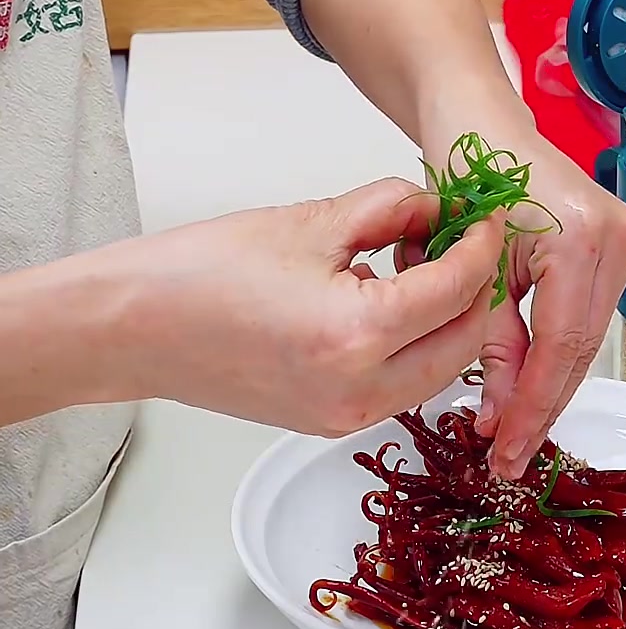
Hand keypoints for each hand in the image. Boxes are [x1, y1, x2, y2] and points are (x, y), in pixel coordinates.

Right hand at [116, 179, 504, 435]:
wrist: (136, 327)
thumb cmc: (203, 273)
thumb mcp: (312, 222)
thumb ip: (389, 209)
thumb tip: (437, 207)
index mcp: (358, 335)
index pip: (457, 288)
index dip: (481, 244)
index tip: (485, 214)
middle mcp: (359, 389)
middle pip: (462, 340)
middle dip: (475, 287)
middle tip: (464, 239)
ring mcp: (345, 415)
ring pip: (438, 369)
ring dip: (448, 320)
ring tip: (424, 266)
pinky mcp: (330, 421)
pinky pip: (401, 385)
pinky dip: (415, 345)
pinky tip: (392, 301)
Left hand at [419, 118, 625, 477]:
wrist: (478, 120)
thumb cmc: (468, 175)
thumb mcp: (471, 271)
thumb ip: (489, 345)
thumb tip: (497, 418)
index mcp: (582, 238)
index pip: (560, 344)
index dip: (533, 404)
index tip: (507, 448)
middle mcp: (617, 237)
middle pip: (580, 346)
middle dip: (541, 403)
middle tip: (509, 454)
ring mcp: (624, 238)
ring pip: (584, 335)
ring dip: (549, 381)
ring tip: (514, 430)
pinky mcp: (616, 243)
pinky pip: (585, 313)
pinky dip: (557, 348)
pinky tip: (531, 383)